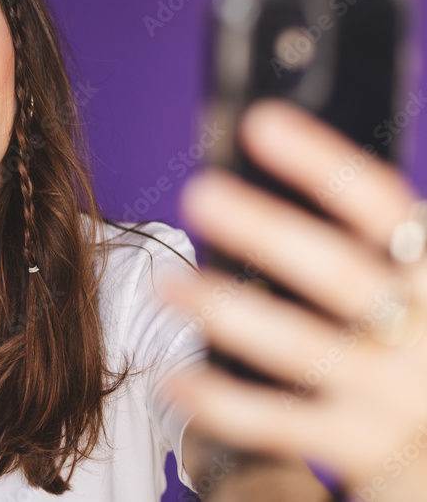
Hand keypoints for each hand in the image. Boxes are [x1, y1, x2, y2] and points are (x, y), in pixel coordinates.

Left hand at [163, 100, 426, 500]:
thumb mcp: (412, 291)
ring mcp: (393, 392)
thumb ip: (366, 249)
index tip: (260, 123)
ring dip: (229, 312)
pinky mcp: (363, 445)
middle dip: (268, 230)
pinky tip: (172, 380)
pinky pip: (281, 423)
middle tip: (200, 193)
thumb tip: (269, 157)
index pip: (378, 204)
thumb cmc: (417, 349)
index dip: (320, 161)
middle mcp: (419, 327)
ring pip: (303, 347)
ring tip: (167, 285)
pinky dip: (222, 402)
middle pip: (340, 272)